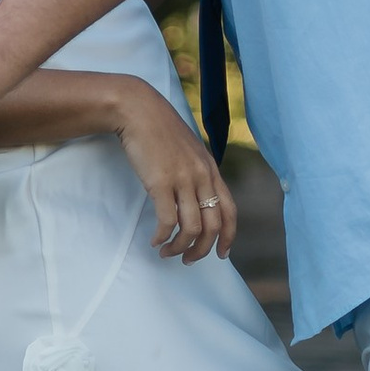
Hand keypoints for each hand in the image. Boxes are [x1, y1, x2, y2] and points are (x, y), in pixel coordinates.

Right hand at [115, 84, 236, 262]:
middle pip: (213, 225)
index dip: (228, 237)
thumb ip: (197, 172)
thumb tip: (197, 198)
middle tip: (188, 260)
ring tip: (167, 252)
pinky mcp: (160, 182)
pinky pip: (167, 220)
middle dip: (202, 249)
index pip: (230, 211)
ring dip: (180, 247)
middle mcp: (202, 176)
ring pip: (191, 227)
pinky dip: (162, 236)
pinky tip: (154, 240)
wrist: (139, 110)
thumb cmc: (161, 130)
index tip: (221, 254)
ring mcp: (183, 179)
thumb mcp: (189, 150)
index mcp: (211, 170)